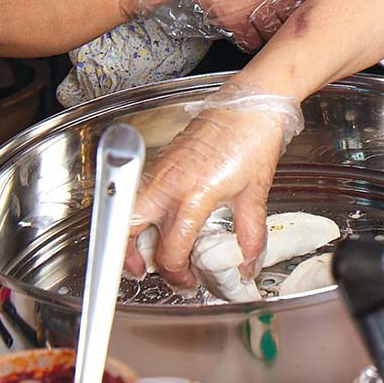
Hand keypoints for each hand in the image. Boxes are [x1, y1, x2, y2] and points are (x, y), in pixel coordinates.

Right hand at [124, 83, 302, 287]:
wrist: (252, 101)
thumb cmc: (254, 139)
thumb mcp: (256, 194)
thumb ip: (250, 235)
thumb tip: (248, 263)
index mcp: (193, 196)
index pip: (170, 250)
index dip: (176, 274)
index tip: (187, 281)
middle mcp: (169, 183)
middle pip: (127, 229)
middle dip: (128, 257)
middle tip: (143, 271)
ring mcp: (161, 169)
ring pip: (127, 209)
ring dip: (130, 233)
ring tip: (145, 249)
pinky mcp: (162, 159)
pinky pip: (140, 191)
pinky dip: (141, 210)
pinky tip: (159, 218)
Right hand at [129, 0, 318, 50]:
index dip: (307, 6)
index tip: (306, 10)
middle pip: (293, 19)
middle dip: (291, 23)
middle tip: (287, 25)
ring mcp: (256, 11)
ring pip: (275, 34)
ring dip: (272, 35)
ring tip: (268, 32)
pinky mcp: (239, 23)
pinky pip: (253, 43)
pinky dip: (252, 42)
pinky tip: (250, 36)